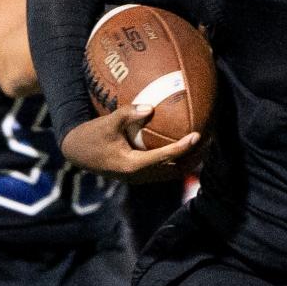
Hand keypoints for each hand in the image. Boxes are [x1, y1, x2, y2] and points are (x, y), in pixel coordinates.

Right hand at [61, 104, 200, 183]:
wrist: (76, 153)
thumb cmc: (91, 136)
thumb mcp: (106, 123)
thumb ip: (127, 114)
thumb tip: (150, 107)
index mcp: (132, 165)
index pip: (163, 157)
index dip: (183, 147)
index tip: (197, 135)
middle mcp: (138, 176)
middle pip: (174, 170)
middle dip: (193, 158)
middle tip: (209, 142)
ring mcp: (139, 178)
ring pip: (170, 173)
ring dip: (187, 162)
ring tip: (203, 146)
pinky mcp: (138, 176)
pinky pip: (163, 171)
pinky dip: (176, 161)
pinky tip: (185, 148)